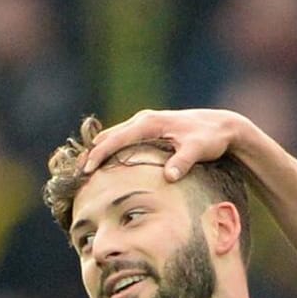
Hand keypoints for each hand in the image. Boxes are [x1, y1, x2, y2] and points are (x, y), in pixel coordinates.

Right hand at [82, 109, 247, 182]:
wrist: (222, 125)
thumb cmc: (210, 138)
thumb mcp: (199, 149)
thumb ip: (184, 162)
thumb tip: (169, 177)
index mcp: (150, 123)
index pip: (116, 140)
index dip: (99, 155)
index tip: (86, 171)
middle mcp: (144, 120)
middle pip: (108, 136)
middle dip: (91, 153)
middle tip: (75, 174)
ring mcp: (145, 123)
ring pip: (114, 136)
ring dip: (98, 151)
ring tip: (83, 171)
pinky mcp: (149, 130)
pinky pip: (123, 139)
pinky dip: (110, 150)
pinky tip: (104, 165)